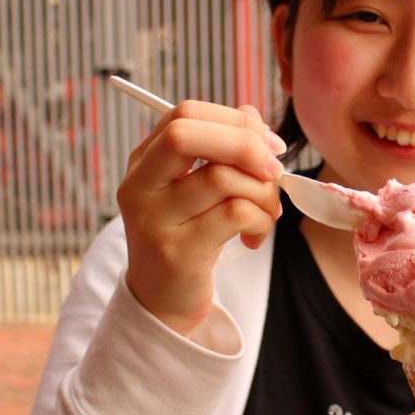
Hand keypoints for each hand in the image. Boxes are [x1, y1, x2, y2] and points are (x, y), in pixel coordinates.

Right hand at [117, 100, 284, 335]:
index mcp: (144, 161)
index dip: (234, 120)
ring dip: (263, 191)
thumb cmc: (190, 235)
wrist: (163, 301)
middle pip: (190, 134)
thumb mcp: (198, 188)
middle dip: (246, 145)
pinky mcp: (177, 253)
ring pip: (222, 177)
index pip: (185, 113)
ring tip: (268, 211)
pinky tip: (255, 235)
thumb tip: (254, 117)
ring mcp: (154, 220)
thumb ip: (222, 149)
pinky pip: (235, 214)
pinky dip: (261, 219)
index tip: (267, 145)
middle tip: (273, 170)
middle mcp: (141, 186)